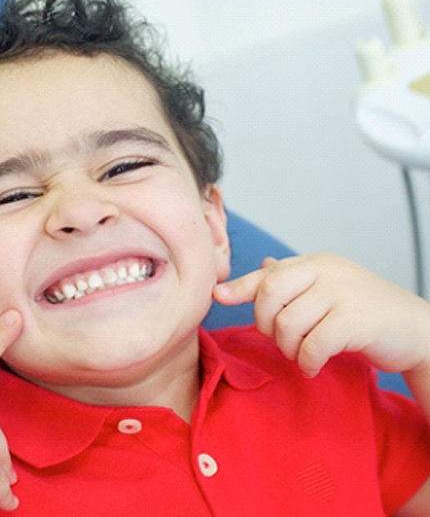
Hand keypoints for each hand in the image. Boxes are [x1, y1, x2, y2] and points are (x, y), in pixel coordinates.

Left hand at [213, 253, 429, 377]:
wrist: (417, 330)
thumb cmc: (365, 311)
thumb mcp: (328, 289)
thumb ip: (294, 279)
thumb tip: (262, 265)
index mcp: (315, 262)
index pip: (269, 274)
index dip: (240, 287)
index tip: (218, 296)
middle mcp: (326, 270)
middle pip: (269, 295)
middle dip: (266, 324)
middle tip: (281, 341)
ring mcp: (342, 292)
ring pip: (288, 323)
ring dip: (288, 348)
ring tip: (302, 355)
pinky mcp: (355, 319)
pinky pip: (312, 344)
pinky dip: (307, 361)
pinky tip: (313, 366)